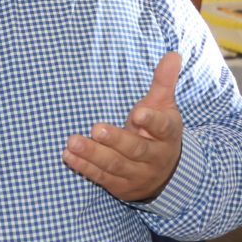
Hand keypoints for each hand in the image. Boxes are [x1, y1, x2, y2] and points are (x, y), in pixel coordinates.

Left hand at [62, 51, 182, 201]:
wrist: (166, 174)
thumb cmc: (159, 132)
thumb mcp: (164, 107)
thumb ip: (163, 82)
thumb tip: (173, 54)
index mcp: (167, 135)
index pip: (162, 127)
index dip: (151, 121)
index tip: (137, 113)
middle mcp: (154, 157)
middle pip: (135, 149)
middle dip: (115, 139)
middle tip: (96, 128)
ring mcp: (137, 174)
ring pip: (115, 165)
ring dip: (92, 154)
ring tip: (72, 142)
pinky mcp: (120, 186)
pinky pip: (101, 177)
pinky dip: (84, 167)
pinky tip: (69, 156)